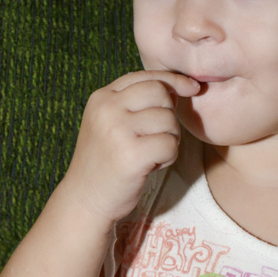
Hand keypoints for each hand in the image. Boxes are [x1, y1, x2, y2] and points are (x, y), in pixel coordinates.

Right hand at [62, 69, 199, 220]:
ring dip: (169, 140)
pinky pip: (170, 144)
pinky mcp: (131, 155)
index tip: (192, 88)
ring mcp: (117, 131)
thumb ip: (138, 102)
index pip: (147, 77)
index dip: (174, 80)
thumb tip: (181, 87)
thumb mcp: (112, 122)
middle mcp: (107, 108)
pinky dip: (168, 157)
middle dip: (168, 115)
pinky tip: (150, 166)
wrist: (85, 199)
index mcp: (102, 97)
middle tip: (155, 137)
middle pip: (161, 93)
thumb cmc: (107, 160)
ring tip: (149, 154)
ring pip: (169, 121)